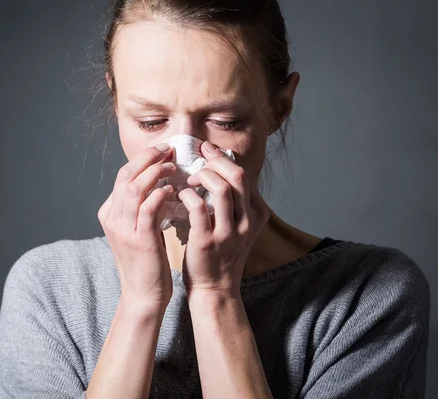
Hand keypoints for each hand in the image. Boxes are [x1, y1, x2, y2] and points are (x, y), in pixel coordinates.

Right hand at [98, 143, 177, 307]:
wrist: (143, 294)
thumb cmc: (146, 261)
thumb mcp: (138, 229)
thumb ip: (142, 207)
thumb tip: (159, 183)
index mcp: (110, 212)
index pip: (124, 175)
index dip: (143, 159)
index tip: (163, 151)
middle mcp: (112, 217)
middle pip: (126, 175)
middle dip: (148, 157)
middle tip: (169, 149)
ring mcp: (123, 228)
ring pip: (135, 187)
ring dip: (156, 172)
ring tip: (173, 166)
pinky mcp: (138, 239)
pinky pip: (148, 207)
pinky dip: (160, 194)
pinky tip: (172, 190)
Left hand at [177, 141, 268, 296]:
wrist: (215, 288)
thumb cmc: (221, 252)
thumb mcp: (238, 226)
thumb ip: (234, 201)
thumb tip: (218, 167)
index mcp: (257, 213)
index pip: (243, 174)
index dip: (223, 157)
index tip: (206, 150)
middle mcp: (247, 221)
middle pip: (237, 175)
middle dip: (215, 160)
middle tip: (197, 157)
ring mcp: (229, 232)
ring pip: (222, 188)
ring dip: (202, 176)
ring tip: (190, 179)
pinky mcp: (208, 241)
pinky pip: (199, 208)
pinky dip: (188, 195)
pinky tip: (181, 195)